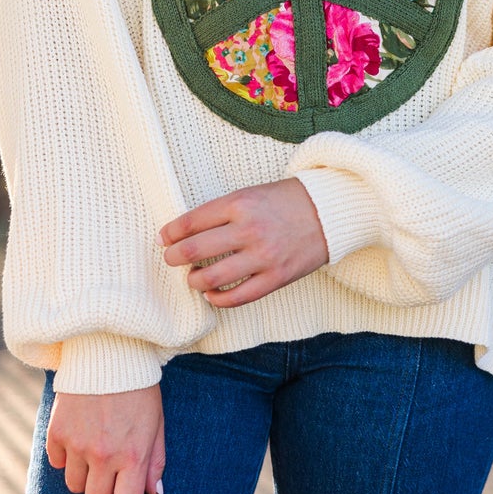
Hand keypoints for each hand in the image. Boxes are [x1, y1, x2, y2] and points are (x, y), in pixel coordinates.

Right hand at [45, 385, 165, 493]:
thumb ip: (155, 462)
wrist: (109, 351)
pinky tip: (78, 434)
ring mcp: (77, 444)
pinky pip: (56, 462)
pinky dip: (65, 454)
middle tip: (108, 472)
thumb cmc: (139, 390)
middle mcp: (104, 455)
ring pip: (73, 486)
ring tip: (93, 448)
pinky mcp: (57, 431)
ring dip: (83, 474)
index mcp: (133, 457)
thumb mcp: (156, 424)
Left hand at [158, 177, 329, 307]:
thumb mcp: (250, 194)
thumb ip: (221, 212)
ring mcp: (263, 256)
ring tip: (192, 277)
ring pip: (211, 278)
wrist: (328, 211)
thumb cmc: (284, 200)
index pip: (191, 221)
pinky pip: (238, 297)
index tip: (164, 238)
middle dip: (174, 257)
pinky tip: (211, 294)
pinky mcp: (276, 278)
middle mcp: (248, 229)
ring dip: (193, 280)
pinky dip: (218, 299)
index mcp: (239, 203)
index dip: (171, 232)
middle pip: (194, 250)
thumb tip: (186, 232)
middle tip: (170, 259)